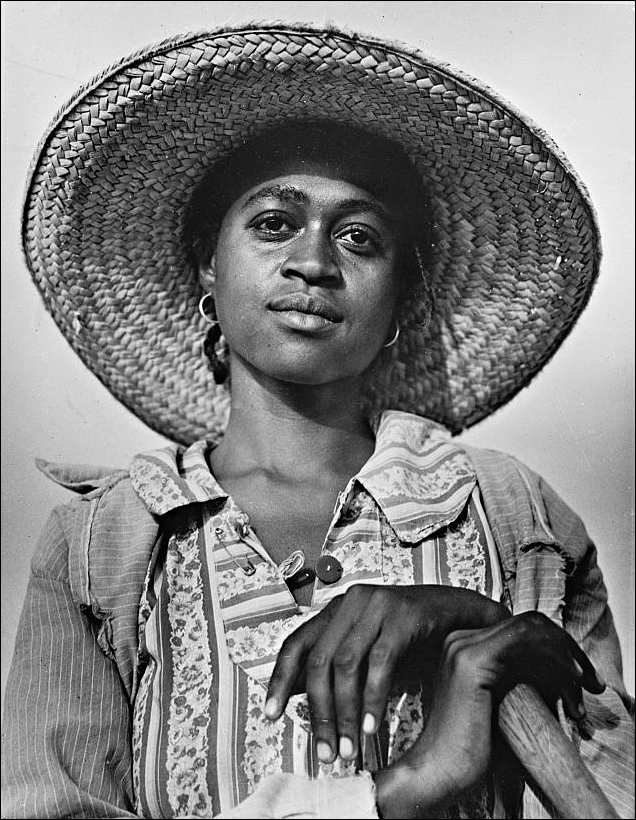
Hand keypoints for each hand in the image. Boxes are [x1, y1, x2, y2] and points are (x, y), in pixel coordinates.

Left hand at [265, 583, 509, 762]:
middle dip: (318, 712)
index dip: (280, 680)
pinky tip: (373, 727)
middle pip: (319, 661)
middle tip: (325, 752)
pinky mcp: (404, 615)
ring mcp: (377, 605)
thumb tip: (306, 701)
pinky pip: (380, 663)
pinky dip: (373, 699)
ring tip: (349, 749)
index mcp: (338, 609)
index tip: (272, 715)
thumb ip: (341, 666)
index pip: (297, 643)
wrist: (462, 614)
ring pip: (346, 665)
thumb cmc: (413, 638)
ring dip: (344, 714)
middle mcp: (352, 602)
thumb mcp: (370, 648)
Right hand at [373, 611, 605, 818]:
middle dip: (567, 650)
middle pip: (528, 624)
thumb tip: (556, 670)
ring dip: (565, 656)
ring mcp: (463, 645)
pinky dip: (555, 658)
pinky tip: (569, 685)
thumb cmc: (468, 746)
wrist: (439, 770)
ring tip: (583, 688)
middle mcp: (459, 637)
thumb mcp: (499, 701)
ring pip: (530, 629)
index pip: (520, 629)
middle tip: (591, 682)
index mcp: (463, 644)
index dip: (556, 647)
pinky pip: (525, 641)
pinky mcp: (473, 660)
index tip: (580, 680)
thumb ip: (516, 676)